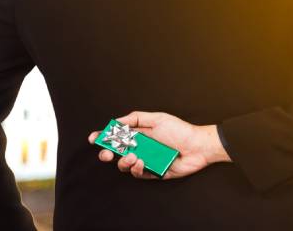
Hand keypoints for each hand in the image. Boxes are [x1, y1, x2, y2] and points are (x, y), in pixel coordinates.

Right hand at [88, 111, 230, 179]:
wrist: (198, 146)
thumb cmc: (180, 131)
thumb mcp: (157, 119)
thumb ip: (136, 119)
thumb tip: (117, 122)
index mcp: (139, 134)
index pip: (117, 136)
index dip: (104, 137)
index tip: (94, 138)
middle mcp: (140, 147)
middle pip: (116, 152)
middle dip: (107, 153)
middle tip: (106, 154)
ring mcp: (146, 160)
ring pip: (125, 164)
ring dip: (124, 161)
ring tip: (133, 156)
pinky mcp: (153, 172)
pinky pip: (138, 173)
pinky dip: (136, 168)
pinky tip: (141, 162)